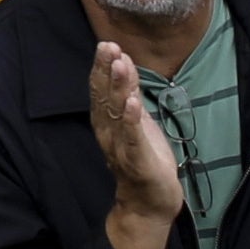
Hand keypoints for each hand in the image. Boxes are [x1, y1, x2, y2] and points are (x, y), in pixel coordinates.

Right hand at [89, 42, 185, 226]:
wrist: (150, 204)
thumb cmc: (143, 160)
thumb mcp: (138, 121)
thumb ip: (129, 94)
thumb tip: (123, 62)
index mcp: (106, 122)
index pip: (99, 90)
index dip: (102, 67)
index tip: (107, 44)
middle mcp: (107, 133)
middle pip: (103, 97)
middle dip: (105, 71)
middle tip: (107, 46)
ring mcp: (120, 147)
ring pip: (115, 114)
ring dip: (117, 88)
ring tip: (120, 64)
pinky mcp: (137, 161)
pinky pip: (132, 138)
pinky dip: (130, 120)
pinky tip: (132, 102)